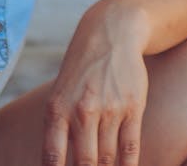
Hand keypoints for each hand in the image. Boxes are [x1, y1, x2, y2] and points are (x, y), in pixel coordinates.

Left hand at [45, 4, 150, 165]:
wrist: (111, 33)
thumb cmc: (81, 71)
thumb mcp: (60, 94)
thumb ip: (58, 129)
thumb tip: (56, 164)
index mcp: (57, 110)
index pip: (53, 158)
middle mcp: (82, 111)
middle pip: (84, 163)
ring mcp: (110, 109)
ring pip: (107, 158)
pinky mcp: (133, 108)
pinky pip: (130, 146)